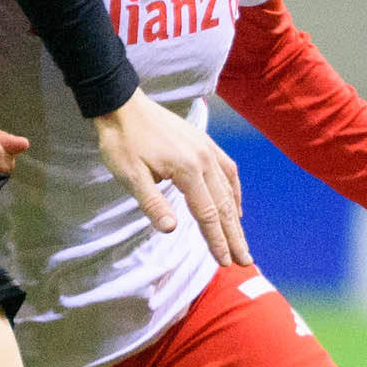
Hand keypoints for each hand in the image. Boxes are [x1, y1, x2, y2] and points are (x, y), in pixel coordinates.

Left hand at [91, 93, 248, 269]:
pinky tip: (235, 204)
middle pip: (224, 205)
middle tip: (245, 260)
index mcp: (187, 170)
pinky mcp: (204, 142)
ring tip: (242, 239)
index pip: (207, 214)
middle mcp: (205, 159)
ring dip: (236, 217)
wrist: (122, 105)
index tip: (225, 262)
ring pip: (229, 189)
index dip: (217, 240)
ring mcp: (207, 149)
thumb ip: (152, 203)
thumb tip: (171, 230)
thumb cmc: (122, 141)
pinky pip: (228, 169)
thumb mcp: (130, 175)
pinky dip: (234, 190)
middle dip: (234, 236)